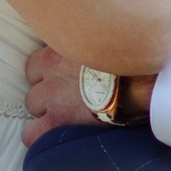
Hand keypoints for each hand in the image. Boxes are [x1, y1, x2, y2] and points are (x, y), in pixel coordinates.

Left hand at [23, 41, 154, 144]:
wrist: (139, 84)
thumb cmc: (133, 63)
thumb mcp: (110, 42)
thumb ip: (98, 43)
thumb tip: (110, 33)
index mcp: (65, 47)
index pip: (43, 54)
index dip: (52, 67)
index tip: (64, 73)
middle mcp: (53, 69)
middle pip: (34, 78)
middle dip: (47, 86)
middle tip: (67, 94)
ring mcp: (52, 95)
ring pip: (32, 103)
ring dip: (45, 108)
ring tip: (65, 114)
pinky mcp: (57, 120)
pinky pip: (31, 134)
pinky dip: (37, 136)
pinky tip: (48, 137)